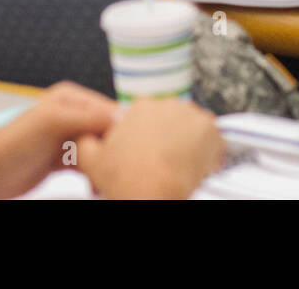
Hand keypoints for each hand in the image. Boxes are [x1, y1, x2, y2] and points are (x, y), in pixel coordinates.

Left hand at [0, 82, 118, 196]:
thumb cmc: (16, 141)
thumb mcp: (55, 122)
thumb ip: (90, 118)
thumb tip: (122, 120)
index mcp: (72, 98)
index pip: (108, 110)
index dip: (121, 129)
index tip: (130, 149)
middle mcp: (72, 115)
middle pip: (106, 131)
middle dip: (113, 149)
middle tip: (116, 168)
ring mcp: (67, 138)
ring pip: (98, 150)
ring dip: (103, 164)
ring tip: (103, 178)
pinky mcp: (62, 159)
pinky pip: (87, 165)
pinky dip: (93, 175)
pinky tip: (94, 184)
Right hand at [77, 98, 224, 198]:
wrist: (152, 194)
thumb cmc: (126, 179)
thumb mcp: (91, 159)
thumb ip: (85, 140)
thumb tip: (85, 135)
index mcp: (140, 107)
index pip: (149, 117)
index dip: (150, 137)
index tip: (149, 153)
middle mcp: (168, 104)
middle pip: (173, 120)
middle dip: (170, 138)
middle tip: (165, 163)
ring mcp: (193, 115)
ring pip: (194, 129)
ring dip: (190, 144)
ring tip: (181, 168)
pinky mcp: (212, 130)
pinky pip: (214, 141)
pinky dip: (209, 154)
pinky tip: (197, 169)